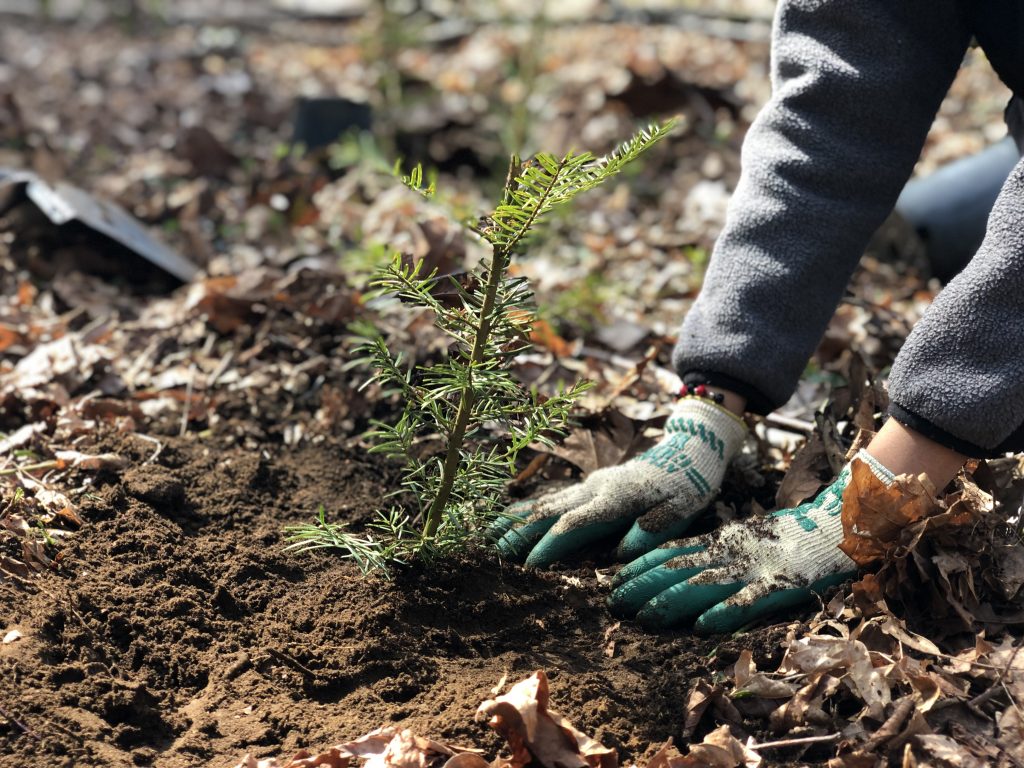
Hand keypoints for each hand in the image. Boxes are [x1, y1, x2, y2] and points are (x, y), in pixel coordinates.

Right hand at [488, 398, 746, 566]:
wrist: (688, 454)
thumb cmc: (686, 489)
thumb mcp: (678, 512)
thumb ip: (649, 532)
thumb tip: (619, 555)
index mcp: (615, 499)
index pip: (574, 524)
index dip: (549, 546)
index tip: (529, 566)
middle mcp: (595, 489)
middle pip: (550, 511)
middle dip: (520, 533)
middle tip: (493, 553)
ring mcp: (590, 485)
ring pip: (546, 503)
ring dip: (517, 520)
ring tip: (489, 536)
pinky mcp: (589, 486)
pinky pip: (554, 498)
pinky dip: (529, 509)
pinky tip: (511, 519)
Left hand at [606, 454, 888, 633]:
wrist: (838, 526)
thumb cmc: (787, 538)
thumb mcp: (742, 539)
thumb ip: (713, 552)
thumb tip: (672, 569)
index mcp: (723, 541)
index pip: (673, 551)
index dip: (642, 566)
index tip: (614, 579)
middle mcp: (733, 553)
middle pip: (680, 567)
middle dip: (644, 584)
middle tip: (613, 601)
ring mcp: (756, 569)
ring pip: (706, 584)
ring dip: (672, 600)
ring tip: (644, 616)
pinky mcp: (783, 586)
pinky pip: (750, 602)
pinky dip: (725, 613)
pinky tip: (702, 626)